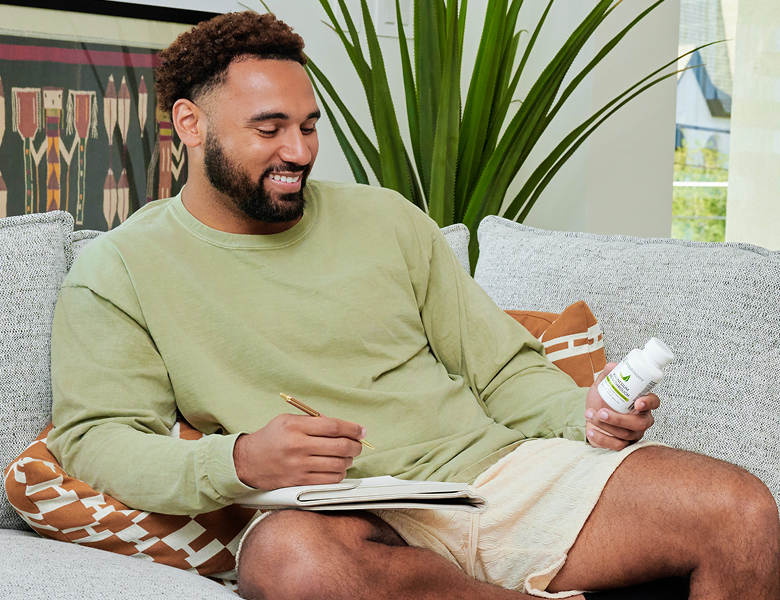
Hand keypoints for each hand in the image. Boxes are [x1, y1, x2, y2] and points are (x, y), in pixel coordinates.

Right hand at [233, 413, 365, 489]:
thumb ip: (313, 421)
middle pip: (340, 446)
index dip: (352, 429)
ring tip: (347, 456)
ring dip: (349, 460)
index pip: (333, 426)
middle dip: (355, 446)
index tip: (361, 431)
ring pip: (338, 464)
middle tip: (358, 445)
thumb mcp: (287, 420)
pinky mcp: (299, 482)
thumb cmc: (271, 438)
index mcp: (295, 426)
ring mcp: (299, 466)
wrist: (248, 461)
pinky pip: (330, 480)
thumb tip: (343, 427)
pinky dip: (340, 474)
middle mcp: (298, 446)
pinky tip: (338, 468)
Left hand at [584, 363, 658, 450]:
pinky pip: (617, 445)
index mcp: (641, 403)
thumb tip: (612, 366)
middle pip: (639, 423)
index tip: (638, 402)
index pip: (654, 402)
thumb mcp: (602, 386)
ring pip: (625, 434)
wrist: (589, 417)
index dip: (649, 402)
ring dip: (604, 425)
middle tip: (601, 411)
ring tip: (588, 414)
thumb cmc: (601, 400)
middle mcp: (641, 420)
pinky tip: (590, 430)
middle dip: (619, 418)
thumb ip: (607, 375)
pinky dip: (601, 438)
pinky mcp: (623, 445)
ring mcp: (633, 434)